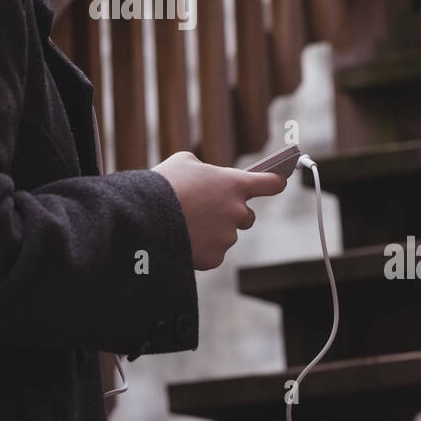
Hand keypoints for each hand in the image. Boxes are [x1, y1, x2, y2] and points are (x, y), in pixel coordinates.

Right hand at [151, 151, 288, 270]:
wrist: (143, 217)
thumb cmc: (163, 184)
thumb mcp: (183, 162)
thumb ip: (203, 168)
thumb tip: (205, 176)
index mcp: (234, 184)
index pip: (270, 183)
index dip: (274, 182)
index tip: (278, 181)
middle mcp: (237, 211)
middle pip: (247, 216)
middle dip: (232, 213)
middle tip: (209, 210)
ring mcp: (227, 237)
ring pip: (227, 235)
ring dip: (213, 231)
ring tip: (186, 223)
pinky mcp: (214, 257)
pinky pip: (213, 253)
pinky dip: (201, 248)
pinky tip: (183, 239)